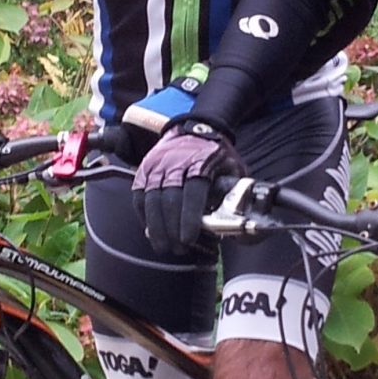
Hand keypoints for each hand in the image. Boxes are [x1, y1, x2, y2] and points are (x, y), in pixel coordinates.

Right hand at [135, 122, 244, 258]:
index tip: (188, 238)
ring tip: (164, 247)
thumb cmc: (218, 155)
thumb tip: (238, 224)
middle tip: (179, 249)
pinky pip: (139, 195)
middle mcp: (175, 161)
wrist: (196, 128)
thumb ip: (234, 193)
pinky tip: (151, 231)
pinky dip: (144, 215)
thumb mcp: (234, 168)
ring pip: (151, 198)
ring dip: (156, 226)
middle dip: (172, 228)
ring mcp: (157, 164)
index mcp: (201, 161)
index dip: (189, 217)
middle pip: (169, 198)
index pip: (193, 191)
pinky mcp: (144, 169)